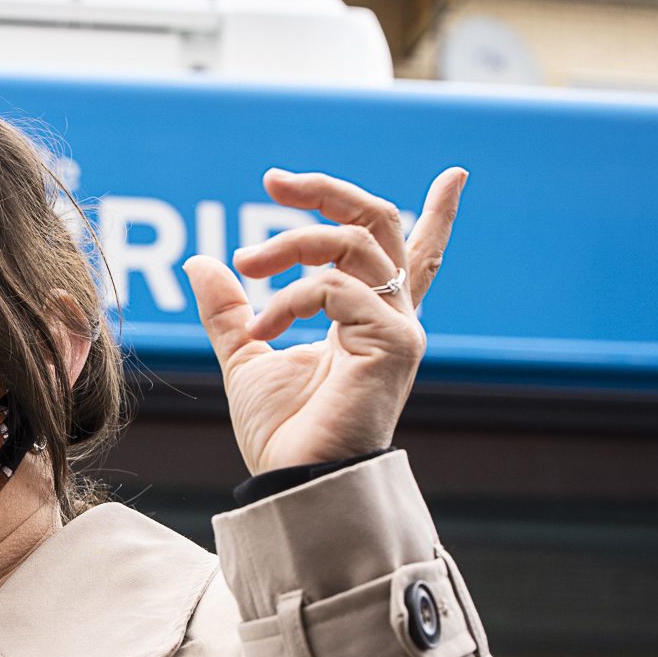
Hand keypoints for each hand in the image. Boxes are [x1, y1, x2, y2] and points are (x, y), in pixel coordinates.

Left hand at [184, 167, 467, 473]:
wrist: (292, 481)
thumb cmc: (281, 433)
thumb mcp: (247, 355)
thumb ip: (230, 310)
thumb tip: (202, 262)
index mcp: (369, 318)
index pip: (415, 256)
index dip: (440, 214)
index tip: (455, 175)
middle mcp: (392, 318)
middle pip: (379, 224)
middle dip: (328, 191)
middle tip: (273, 181)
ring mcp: (400, 328)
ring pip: (354, 242)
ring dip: (290, 244)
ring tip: (245, 266)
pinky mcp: (396, 343)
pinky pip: (337, 288)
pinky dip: (289, 298)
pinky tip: (262, 330)